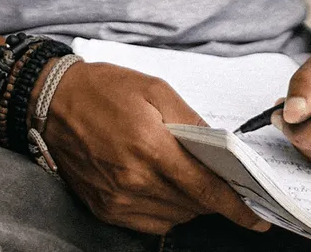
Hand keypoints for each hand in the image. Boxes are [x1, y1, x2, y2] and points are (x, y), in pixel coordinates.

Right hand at [40, 61, 270, 235]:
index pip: (205, 189)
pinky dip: (165, 210)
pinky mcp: (104, 209)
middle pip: (193, 205)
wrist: (52, 101)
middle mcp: (134, 180)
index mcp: (150, 147)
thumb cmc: (104, 88)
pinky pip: (149, 223)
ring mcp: (117, 200)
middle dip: (212, 195)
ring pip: (174, 217)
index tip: (257, 217)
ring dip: (189, 202)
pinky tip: (161, 184)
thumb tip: (220, 148)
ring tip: (184, 173)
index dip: (236, 206)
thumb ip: (191, 120)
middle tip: (221, 178)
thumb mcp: (154, 89)